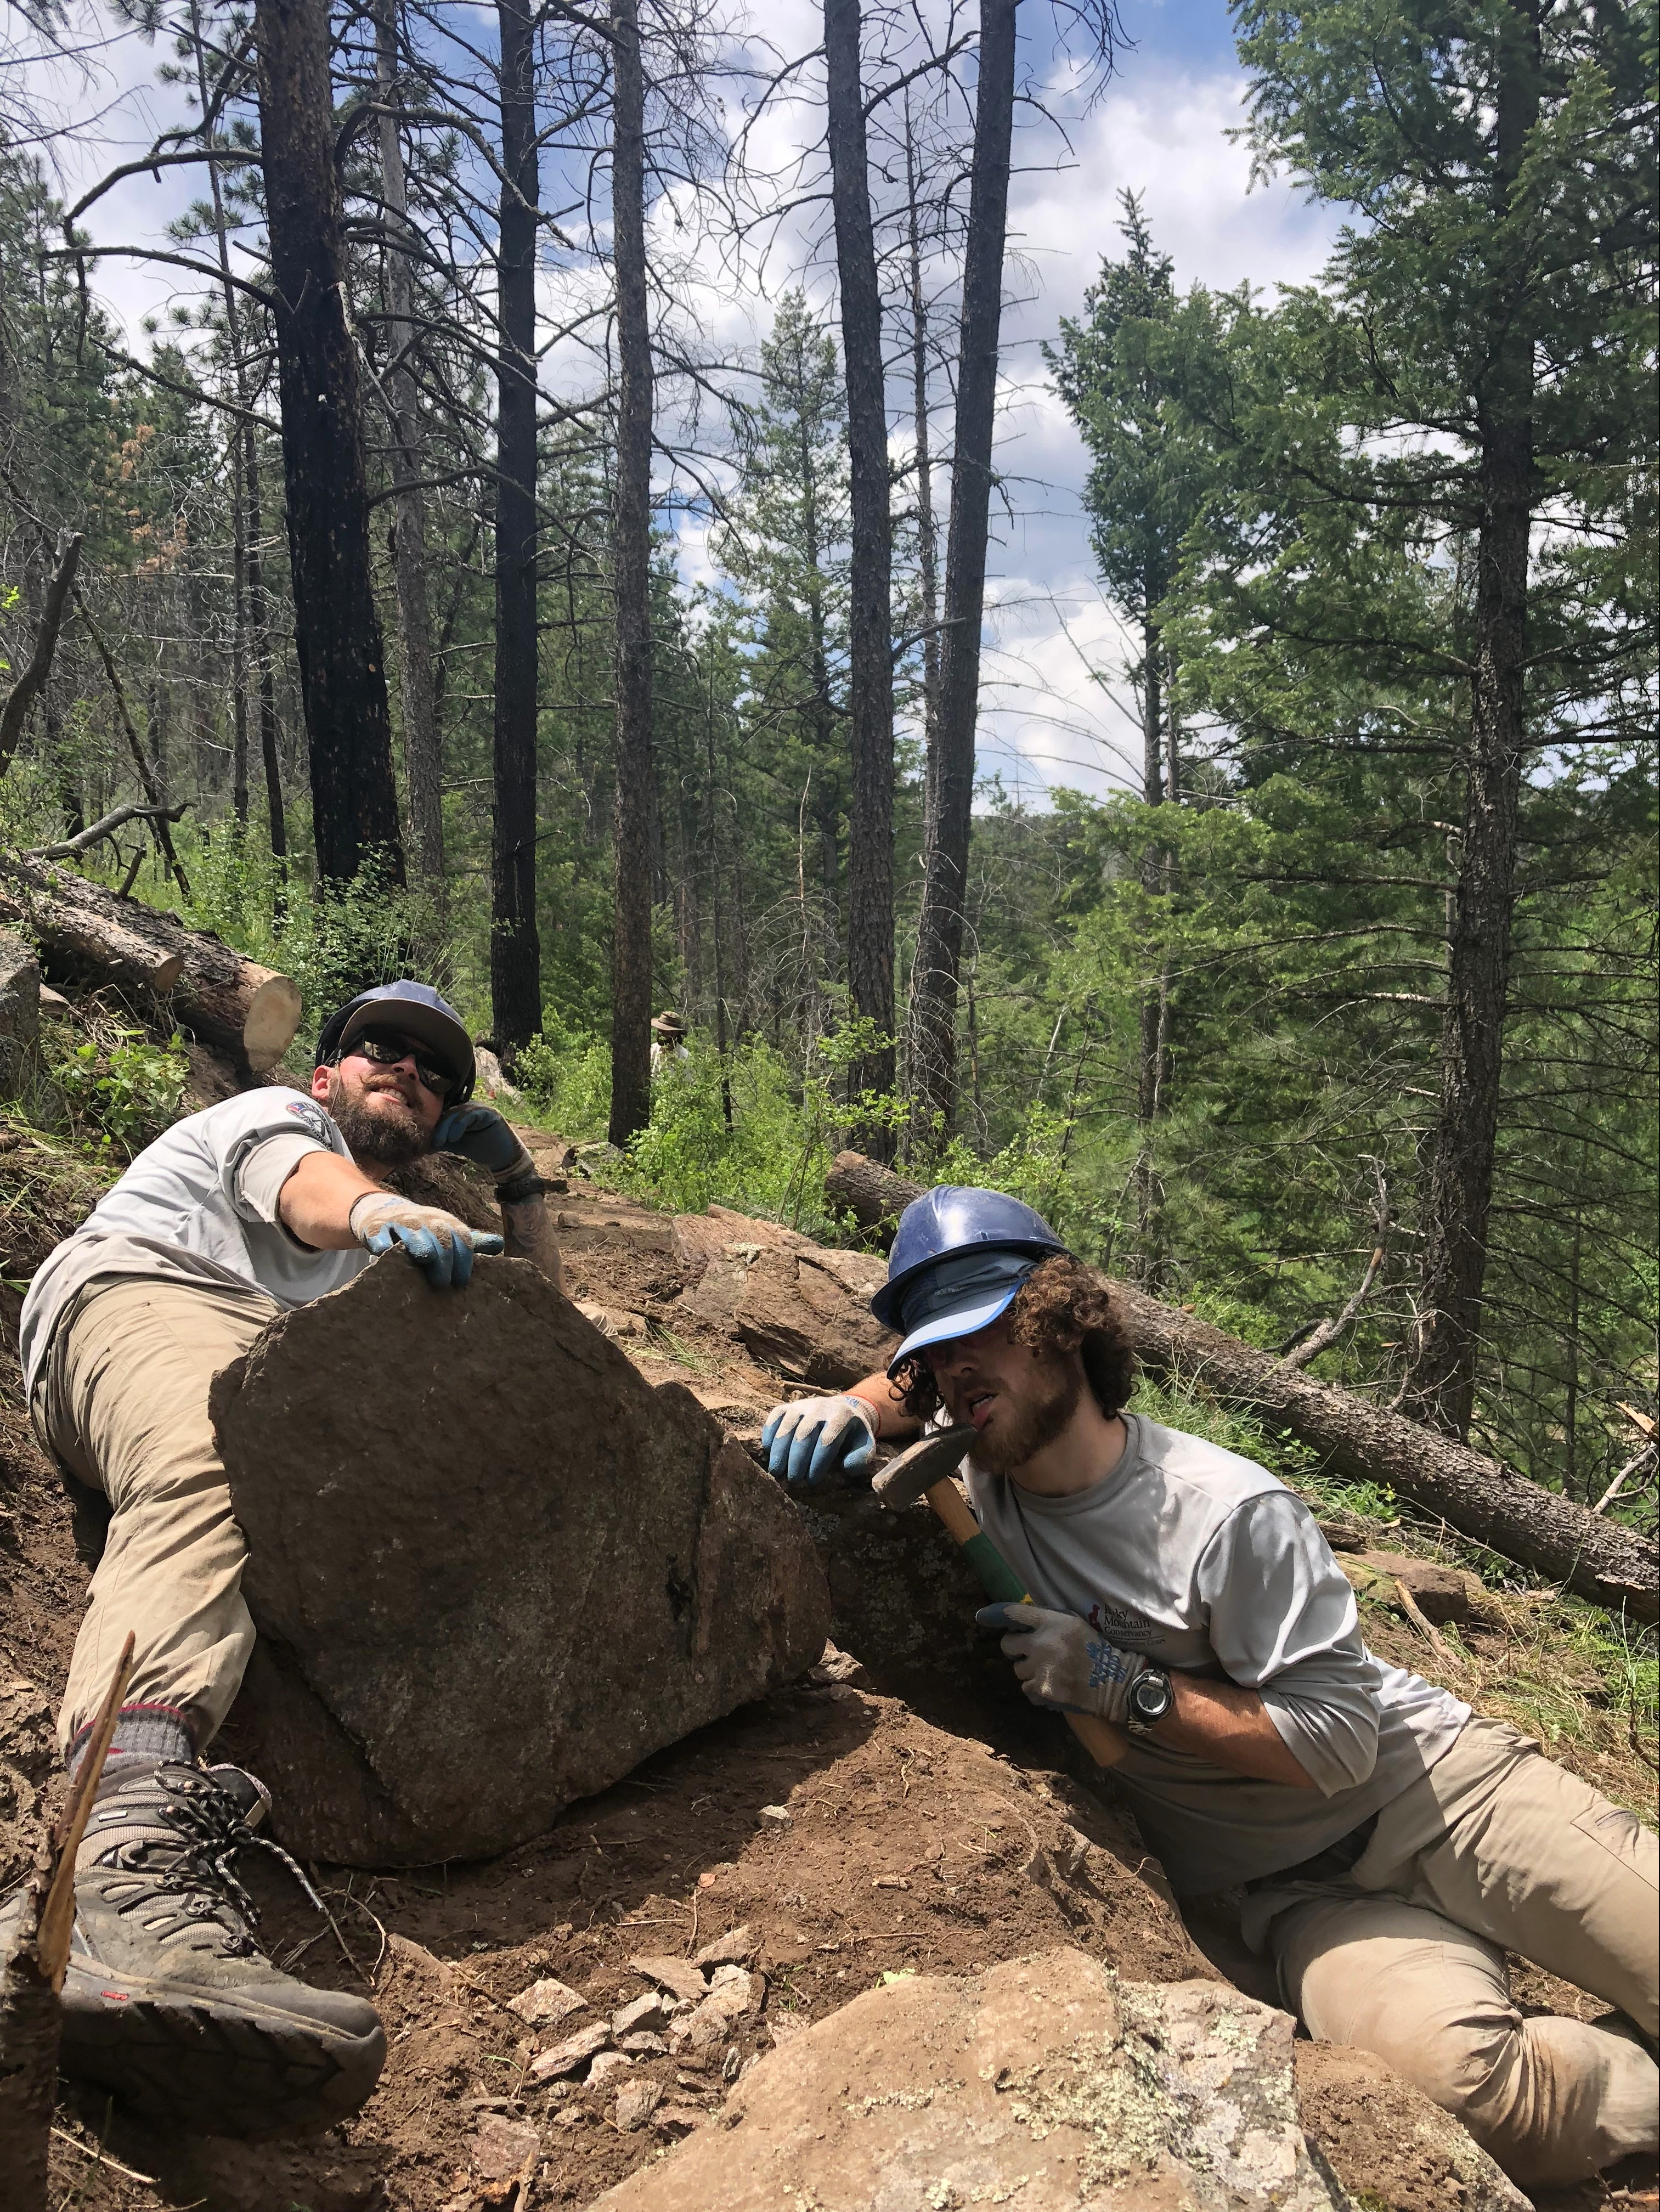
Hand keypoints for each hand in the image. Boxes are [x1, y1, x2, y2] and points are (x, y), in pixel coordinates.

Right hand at [349, 1193, 503, 1289]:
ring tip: (425, 1257)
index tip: (462, 1281)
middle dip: (444, 1256)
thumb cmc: (423, 1232)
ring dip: (419, 1242)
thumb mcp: (448, 1233)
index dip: (464, 1258)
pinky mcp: (375, 1228)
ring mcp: (399, 1222)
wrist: (384, 1213)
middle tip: (443, 1282)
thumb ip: (472, 1242)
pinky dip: (381, 1241)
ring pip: (411, 1231)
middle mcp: (425, 1220)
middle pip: (439, 1235)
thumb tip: (500, 1245)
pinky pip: (378, 1234)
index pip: (461, 1237)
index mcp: (445, 1223)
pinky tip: (384, 1250)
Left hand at [434, 1103, 534, 1184]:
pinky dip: (460, 1126)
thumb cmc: (480, 1149)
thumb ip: (443, 1141)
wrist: (502, 1157)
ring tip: (441, 1142)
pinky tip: (454, 1138)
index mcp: (461, 1113)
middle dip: (439, 1128)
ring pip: (458, 1113)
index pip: (443, 1115)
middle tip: (433, 1143)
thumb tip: (423, 1145)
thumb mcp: (456, 1145)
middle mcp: (470, 1107)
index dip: (434, 1127)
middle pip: (449, 1113)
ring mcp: (480, 1108)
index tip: (425, 1142)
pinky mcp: (489, 1113)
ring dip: (447, 1128)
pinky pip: (471, 1115)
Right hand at [761, 1394, 877, 1485]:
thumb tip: (847, 1467)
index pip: (827, 1440)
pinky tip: (768, 1451)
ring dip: (780, 1450)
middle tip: (793, 1479)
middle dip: (797, 1459)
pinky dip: (769, 1432)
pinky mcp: (789, 1406)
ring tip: (776, 1471)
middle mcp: (820, 1407)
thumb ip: (862, 1457)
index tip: (811, 1480)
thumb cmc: (852, 1434)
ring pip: (787, 1426)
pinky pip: (776, 1416)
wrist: (843, 1408)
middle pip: (805, 1434)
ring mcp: (802, 1405)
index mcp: (841, 1417)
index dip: (818, 1462)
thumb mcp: (865, 1444)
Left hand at [974, 1602, 1147, 1724]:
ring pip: (1017, 1670)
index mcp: (1053, 1622)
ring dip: (1029, 1672)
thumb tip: (1020, 1623)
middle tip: (1029, 1653)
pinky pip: (1026, 1689)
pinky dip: (1036, 1690)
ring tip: (1049, 1672)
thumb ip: (1048, 1621)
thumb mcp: (1074, 1624)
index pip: (1015, 1612)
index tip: (981, 1617)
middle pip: (1008, 1644)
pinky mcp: (1041, 1690)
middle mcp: (1043, 1642)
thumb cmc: (1095, 1650)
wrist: (1112, 1682)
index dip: (995, 1614)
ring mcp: (1041, 1668)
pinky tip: (1053, 1686)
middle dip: (1015, 1649)